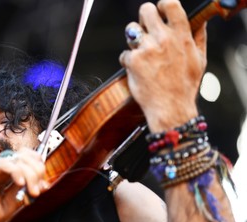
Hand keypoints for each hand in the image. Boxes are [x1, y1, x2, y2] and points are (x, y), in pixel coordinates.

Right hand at [0, 147, 47, 221]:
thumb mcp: (9, 205)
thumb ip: (22, 194)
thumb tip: (40, 186)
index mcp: (9, 172)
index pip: (30, 160)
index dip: (40, 170)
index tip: (44, 187)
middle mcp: (2, 166)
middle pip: (28, 157)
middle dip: (38, 172)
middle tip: (38, 190)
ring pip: (19, 159)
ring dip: (30, 174)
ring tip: (32, 191)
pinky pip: (5, 163)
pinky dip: (16, 172)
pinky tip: (20, 184)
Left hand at [119, 0, 206, 132]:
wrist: (170, 108)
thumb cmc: (184, 87)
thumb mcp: (200, 60)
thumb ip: (198, 38)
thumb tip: (200, 23)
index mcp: (181, 36)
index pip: (170, 5)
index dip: (162, 5)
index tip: (160, 12)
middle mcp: (163, 39)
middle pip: (145, 10)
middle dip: (144, 18)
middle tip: (145, 30)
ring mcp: (146, 49)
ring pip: (131, 29)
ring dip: (133, 39)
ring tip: (141, 52)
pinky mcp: (133, 61)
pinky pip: (124, 54)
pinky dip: (128, 61)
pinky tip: (137, 70)